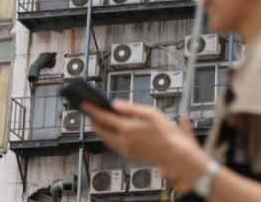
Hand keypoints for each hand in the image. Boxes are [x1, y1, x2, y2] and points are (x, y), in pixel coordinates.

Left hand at [81, 100, 209, 184]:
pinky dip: (110, 138)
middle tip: (91, 114)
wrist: (175, 152)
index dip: (93, 110)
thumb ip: (131, 108)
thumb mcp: (151, 113)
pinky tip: (113, 133)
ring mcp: (127, 150)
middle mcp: (125, 141)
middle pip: (102, 131)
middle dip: (95, 122)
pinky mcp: (130, 156)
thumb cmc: (166, 132)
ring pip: (107, 140)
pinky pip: (115, 147)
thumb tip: (116, 104)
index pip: (105, 117)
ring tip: (100, 122)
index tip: (85, 104)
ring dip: (101, 131)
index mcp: (129, 129)